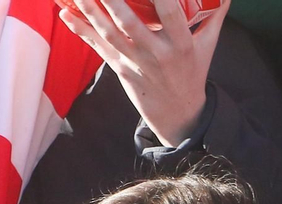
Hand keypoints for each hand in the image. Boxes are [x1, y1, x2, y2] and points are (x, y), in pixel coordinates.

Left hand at [58, 0, 228, 146]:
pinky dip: (81, 30)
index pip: (170, 13)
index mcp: (181, 44)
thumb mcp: (208, 43)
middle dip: (114, 2)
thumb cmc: (193, 71)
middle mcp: (156, 53)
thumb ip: (215, 12)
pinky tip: (66, 13)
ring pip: (109, 34)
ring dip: (90, 11)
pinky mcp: (120, 69)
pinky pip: (98, 47)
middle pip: (130, 24)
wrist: (177, 113)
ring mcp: (135, 62)